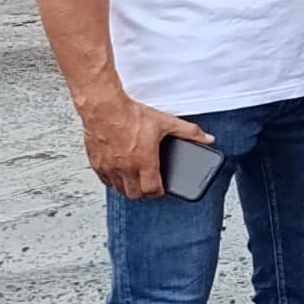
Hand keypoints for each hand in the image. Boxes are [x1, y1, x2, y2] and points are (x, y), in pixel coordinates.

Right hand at [79, 94, 205, 200]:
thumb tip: (207, 138)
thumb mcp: (166, 122)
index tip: (161, 190)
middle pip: (134, 194)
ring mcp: (109, 167)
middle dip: (143, 193)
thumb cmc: (131, 115)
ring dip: (127, 188)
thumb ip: (189, 132)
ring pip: (118, 189)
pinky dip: (112, 180)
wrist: (104, 108)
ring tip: (135, 180)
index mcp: (144, 161)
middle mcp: (125, 168)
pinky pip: (103, 180)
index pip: (151, 190)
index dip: (158, 193)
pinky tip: (117, 173)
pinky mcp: (96, 162)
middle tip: (148, 186)